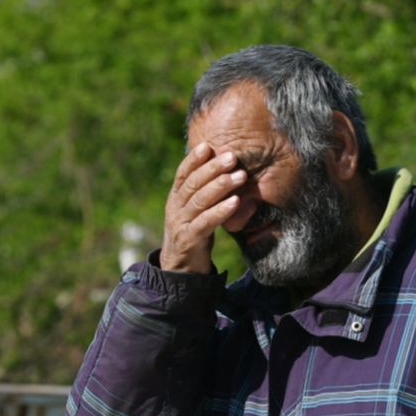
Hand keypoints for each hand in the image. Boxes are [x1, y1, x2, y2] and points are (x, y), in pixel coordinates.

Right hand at [159, 142, 251, 273]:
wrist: (180, 269)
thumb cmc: (193, 233)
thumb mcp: (195, 211)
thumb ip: (203, 192)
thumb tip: (223, 168)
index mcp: (176, 198)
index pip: (183, 174)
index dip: (193, 159)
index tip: (208, 145)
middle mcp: (175, 208)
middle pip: (193, 183)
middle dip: (212, 168)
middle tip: (232, 156)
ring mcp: (180, 223)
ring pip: (199, 200)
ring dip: (221, 186)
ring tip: (240, 176)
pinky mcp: (189, 239)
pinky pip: (206, 222)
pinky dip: (220, 211)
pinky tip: (235, 202)